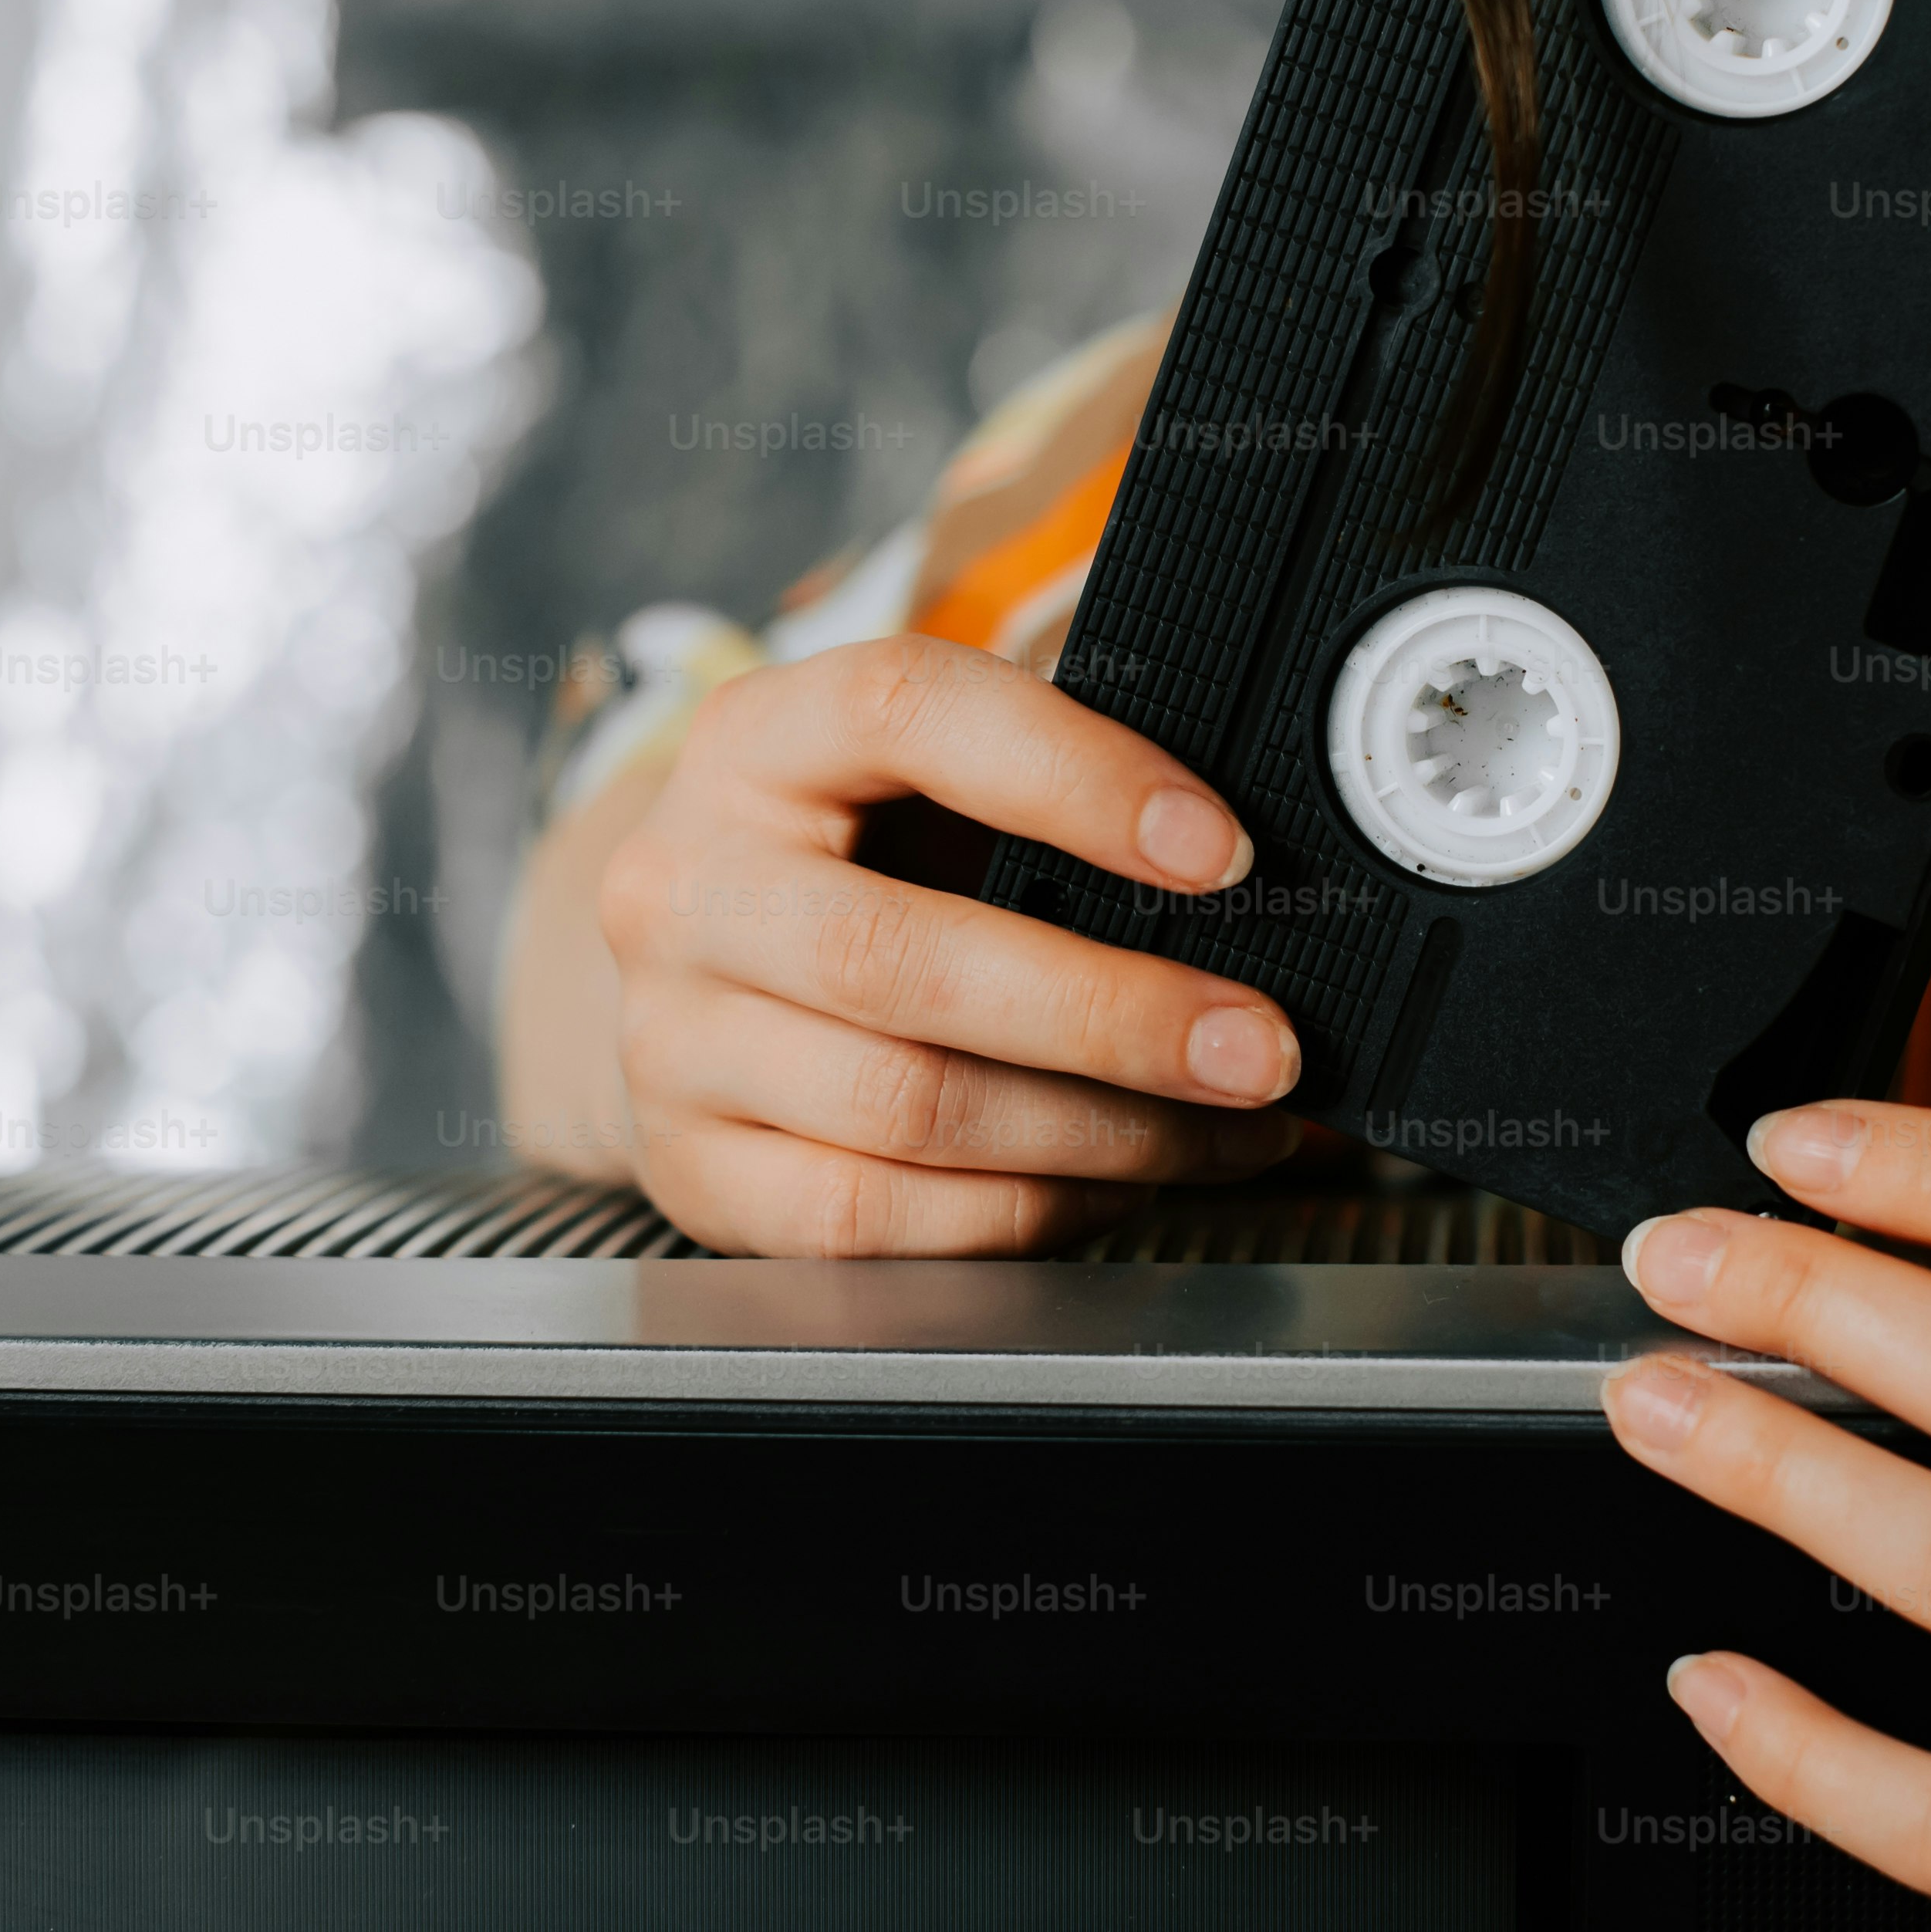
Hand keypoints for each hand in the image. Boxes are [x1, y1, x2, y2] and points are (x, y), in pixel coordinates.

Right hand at [589, 635, 1304, 1254]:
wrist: (691, 974)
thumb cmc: (856, 862)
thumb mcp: (920, 783)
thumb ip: (1047, 792)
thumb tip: (1246, 874)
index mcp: (754, 742)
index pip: (905, 711)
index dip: (1075, 775)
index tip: (1221, 852)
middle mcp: (684, 886)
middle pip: (901, 957)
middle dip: (1116, 1014)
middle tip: (1259, 1046)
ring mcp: (672, 1041)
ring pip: (906, 1107)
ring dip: (1105, 1133)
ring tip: (1228, 1125)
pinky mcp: (695, 1173)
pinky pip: (878, 1220)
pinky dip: (1031, 1212)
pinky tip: (1122, 1183)